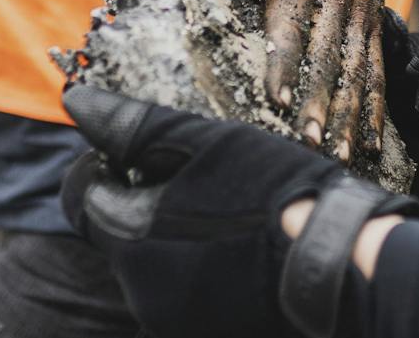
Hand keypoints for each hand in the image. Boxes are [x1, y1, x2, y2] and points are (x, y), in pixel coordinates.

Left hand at [61, 85, 418, 337]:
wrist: (343, 262)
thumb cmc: (274, 193)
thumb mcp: (204, 142)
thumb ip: (134, 126)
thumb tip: (75, 103)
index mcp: (130, 240)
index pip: (86, 199)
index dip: (110, 167)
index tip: (147, 153)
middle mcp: (141, 292)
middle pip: (124, 236)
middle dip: (150, 205)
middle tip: (206, 179)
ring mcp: (176, 321)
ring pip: (159, 267)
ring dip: (180, 239)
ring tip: (235, 214)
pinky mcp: (209, 333)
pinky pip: (190, 295)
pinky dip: (207, 270)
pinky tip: (247, 251)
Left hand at [224, 0, 418, 160]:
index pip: (291, 16)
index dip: (285, 58)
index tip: (277, 96)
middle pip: (326, 54)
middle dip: (317, 101)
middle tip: (305, 144)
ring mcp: (357, 7)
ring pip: (353, 68)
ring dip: (344, 113)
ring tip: (336, 154)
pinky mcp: (369, 16)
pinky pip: (374, 67)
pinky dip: (372, 107)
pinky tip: (367, 143)